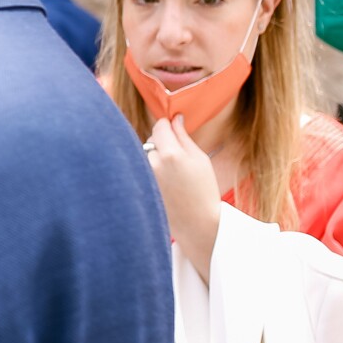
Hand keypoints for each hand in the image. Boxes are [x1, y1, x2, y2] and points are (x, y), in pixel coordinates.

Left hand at [148, 116, 223, 279]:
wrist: (197, 223)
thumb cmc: (204, 190)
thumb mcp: (200, 159)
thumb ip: (184, 136)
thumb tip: (175, 118)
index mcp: (171, 154)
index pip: (160, 126)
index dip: (167, 124)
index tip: (173, 126)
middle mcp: (153, 163)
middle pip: (151, 139)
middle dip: (162, 142)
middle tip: (177, 157)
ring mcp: (143, 176)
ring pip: (145, 154)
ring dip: (154, 156)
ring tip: (171, 173)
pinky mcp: (139, 186)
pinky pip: (141, 168)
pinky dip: (150, 169)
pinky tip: (164, 182)